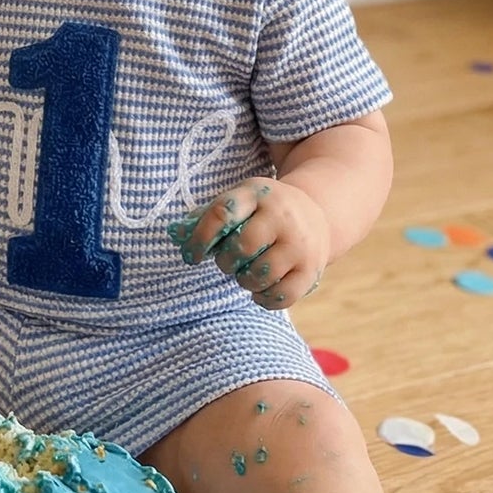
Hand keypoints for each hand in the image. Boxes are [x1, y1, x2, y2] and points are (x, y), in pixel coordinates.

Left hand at [166, 179, 329, 308]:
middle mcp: (281, 216)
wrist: (316, 213)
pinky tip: (260, 290)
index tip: (192, 257)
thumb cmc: (262, 212)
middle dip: (225, 262)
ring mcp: (299, 243)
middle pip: (241, 248)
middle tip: (228, 263)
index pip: (222, 214)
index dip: (200, 240)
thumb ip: (205, 217)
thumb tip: (176, 235)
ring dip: (244, 281)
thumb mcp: (239, 202)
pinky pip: (281, 295)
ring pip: (260, 274)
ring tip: (245, 273)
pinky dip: (264, 299)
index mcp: (256, 194)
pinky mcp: (311, 269)